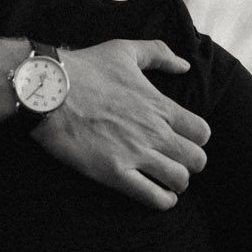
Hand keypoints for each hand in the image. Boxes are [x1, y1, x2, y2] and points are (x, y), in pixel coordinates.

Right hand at [35, 40, 209, 210]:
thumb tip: (183, 65)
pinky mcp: (115, 173)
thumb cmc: (85, 69)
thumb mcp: (125, 50)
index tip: (183, 139)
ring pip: (179, 180)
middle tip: (174, 161)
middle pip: (197, 160)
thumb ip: (159, 54)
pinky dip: (162, 201)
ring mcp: (136, 154)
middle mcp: (155, 132)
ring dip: (177, 182)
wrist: (49, 91)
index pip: (201, 133)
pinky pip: (153, 197)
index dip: (196, 139)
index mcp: (160, 106)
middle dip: (190, 163)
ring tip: (166, 180)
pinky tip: (158, 196)